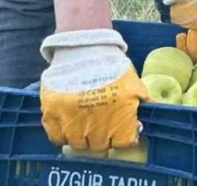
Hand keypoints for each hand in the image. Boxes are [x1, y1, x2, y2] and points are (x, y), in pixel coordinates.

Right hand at [39, 29, 148, 151]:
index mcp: (119, 120)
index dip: (122, 137)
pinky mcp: (52, 116)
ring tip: (84, 123)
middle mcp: (96, 127)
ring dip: (82, 137)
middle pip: (99, 146)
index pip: (122, 144)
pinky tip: (68, 124)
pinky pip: (57, 138)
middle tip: (100, 125)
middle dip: (102, 137)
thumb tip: (145, 121)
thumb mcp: (134, 83)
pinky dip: (62, 134)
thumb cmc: (112, 66)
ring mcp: (72, 123)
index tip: (119, 130)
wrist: (84, 49)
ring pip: (78, 144)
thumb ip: (142, 103)